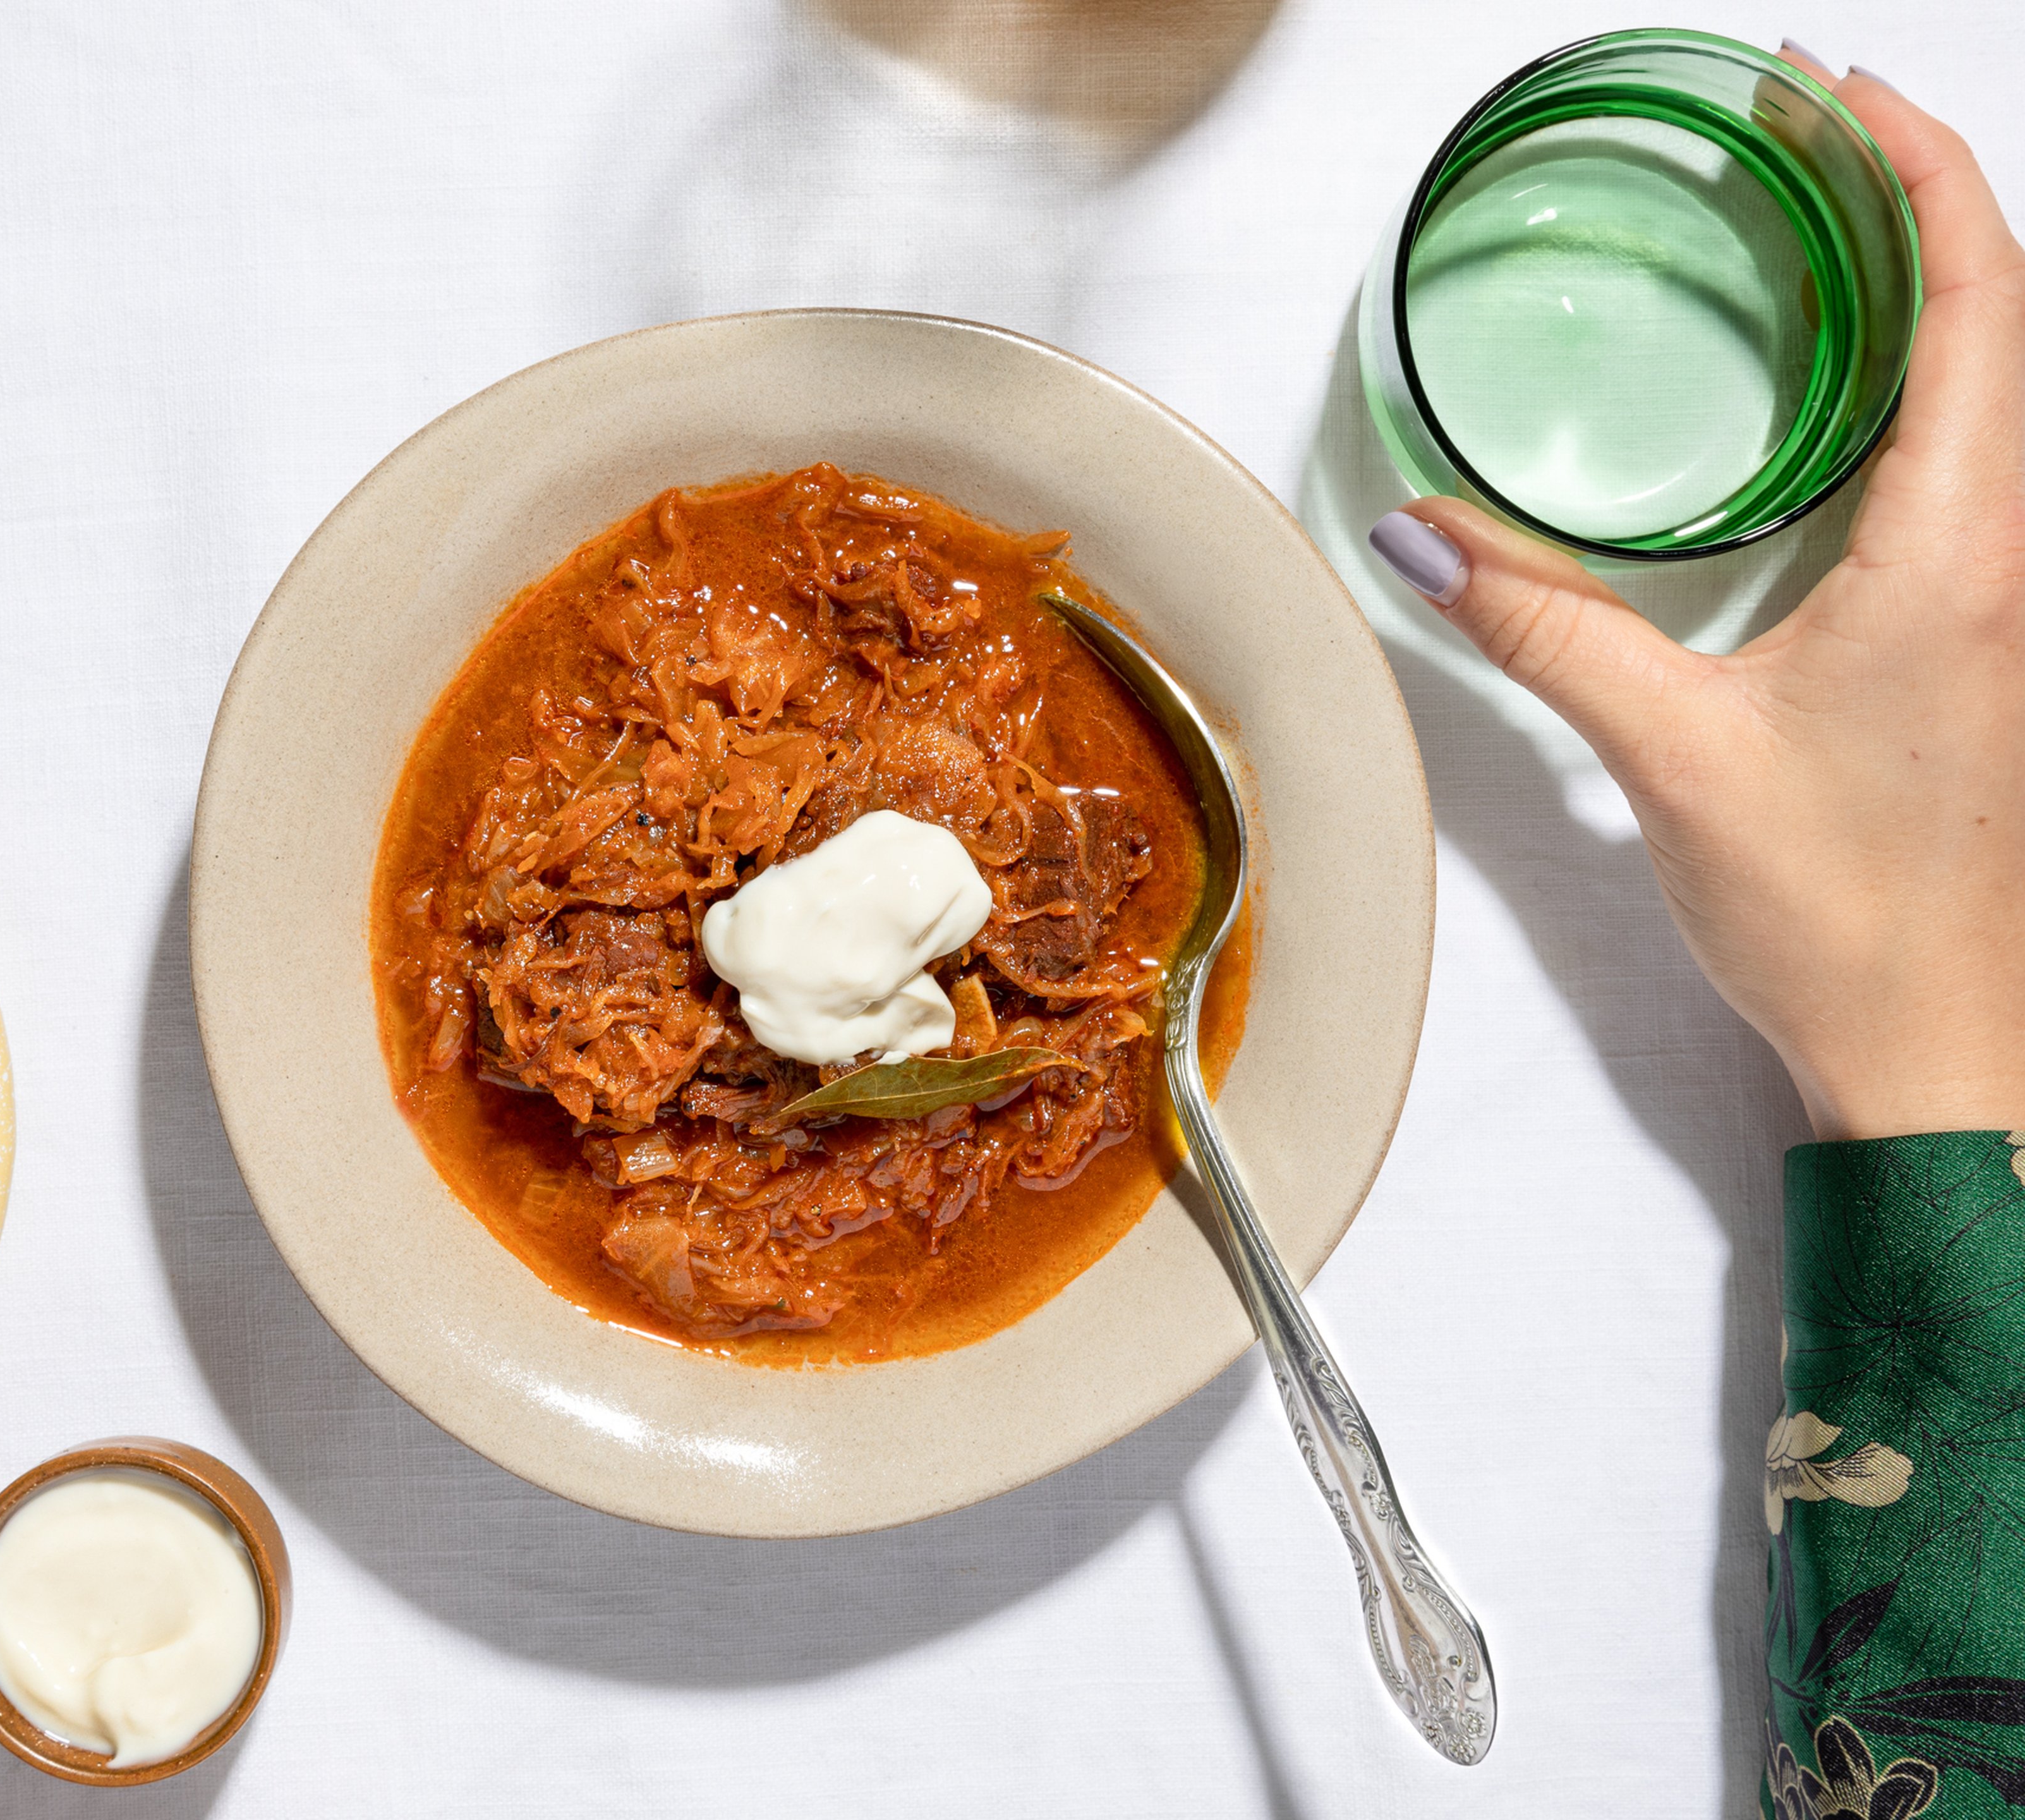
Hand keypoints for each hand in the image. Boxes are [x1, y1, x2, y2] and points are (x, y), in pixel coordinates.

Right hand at [1367, 57, 2024, 1140]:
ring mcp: (2012, 597)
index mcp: (1964, 553)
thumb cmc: (1841, 911)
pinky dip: (1919, 379)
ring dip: (1924, 283)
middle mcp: (2016, 554)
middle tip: (1809, 129)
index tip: (1838, 95)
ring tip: (1822, 222)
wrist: (1937, 1044)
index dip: (1921, 171)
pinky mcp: (1985, 638)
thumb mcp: (1671, 753)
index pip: (1977, 301)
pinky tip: (1837, 393)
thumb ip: (1545, 630)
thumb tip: (1427, 535)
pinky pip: (1975, 460)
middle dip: (1916, 196)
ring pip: (1999, 386)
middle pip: (2002, 316)